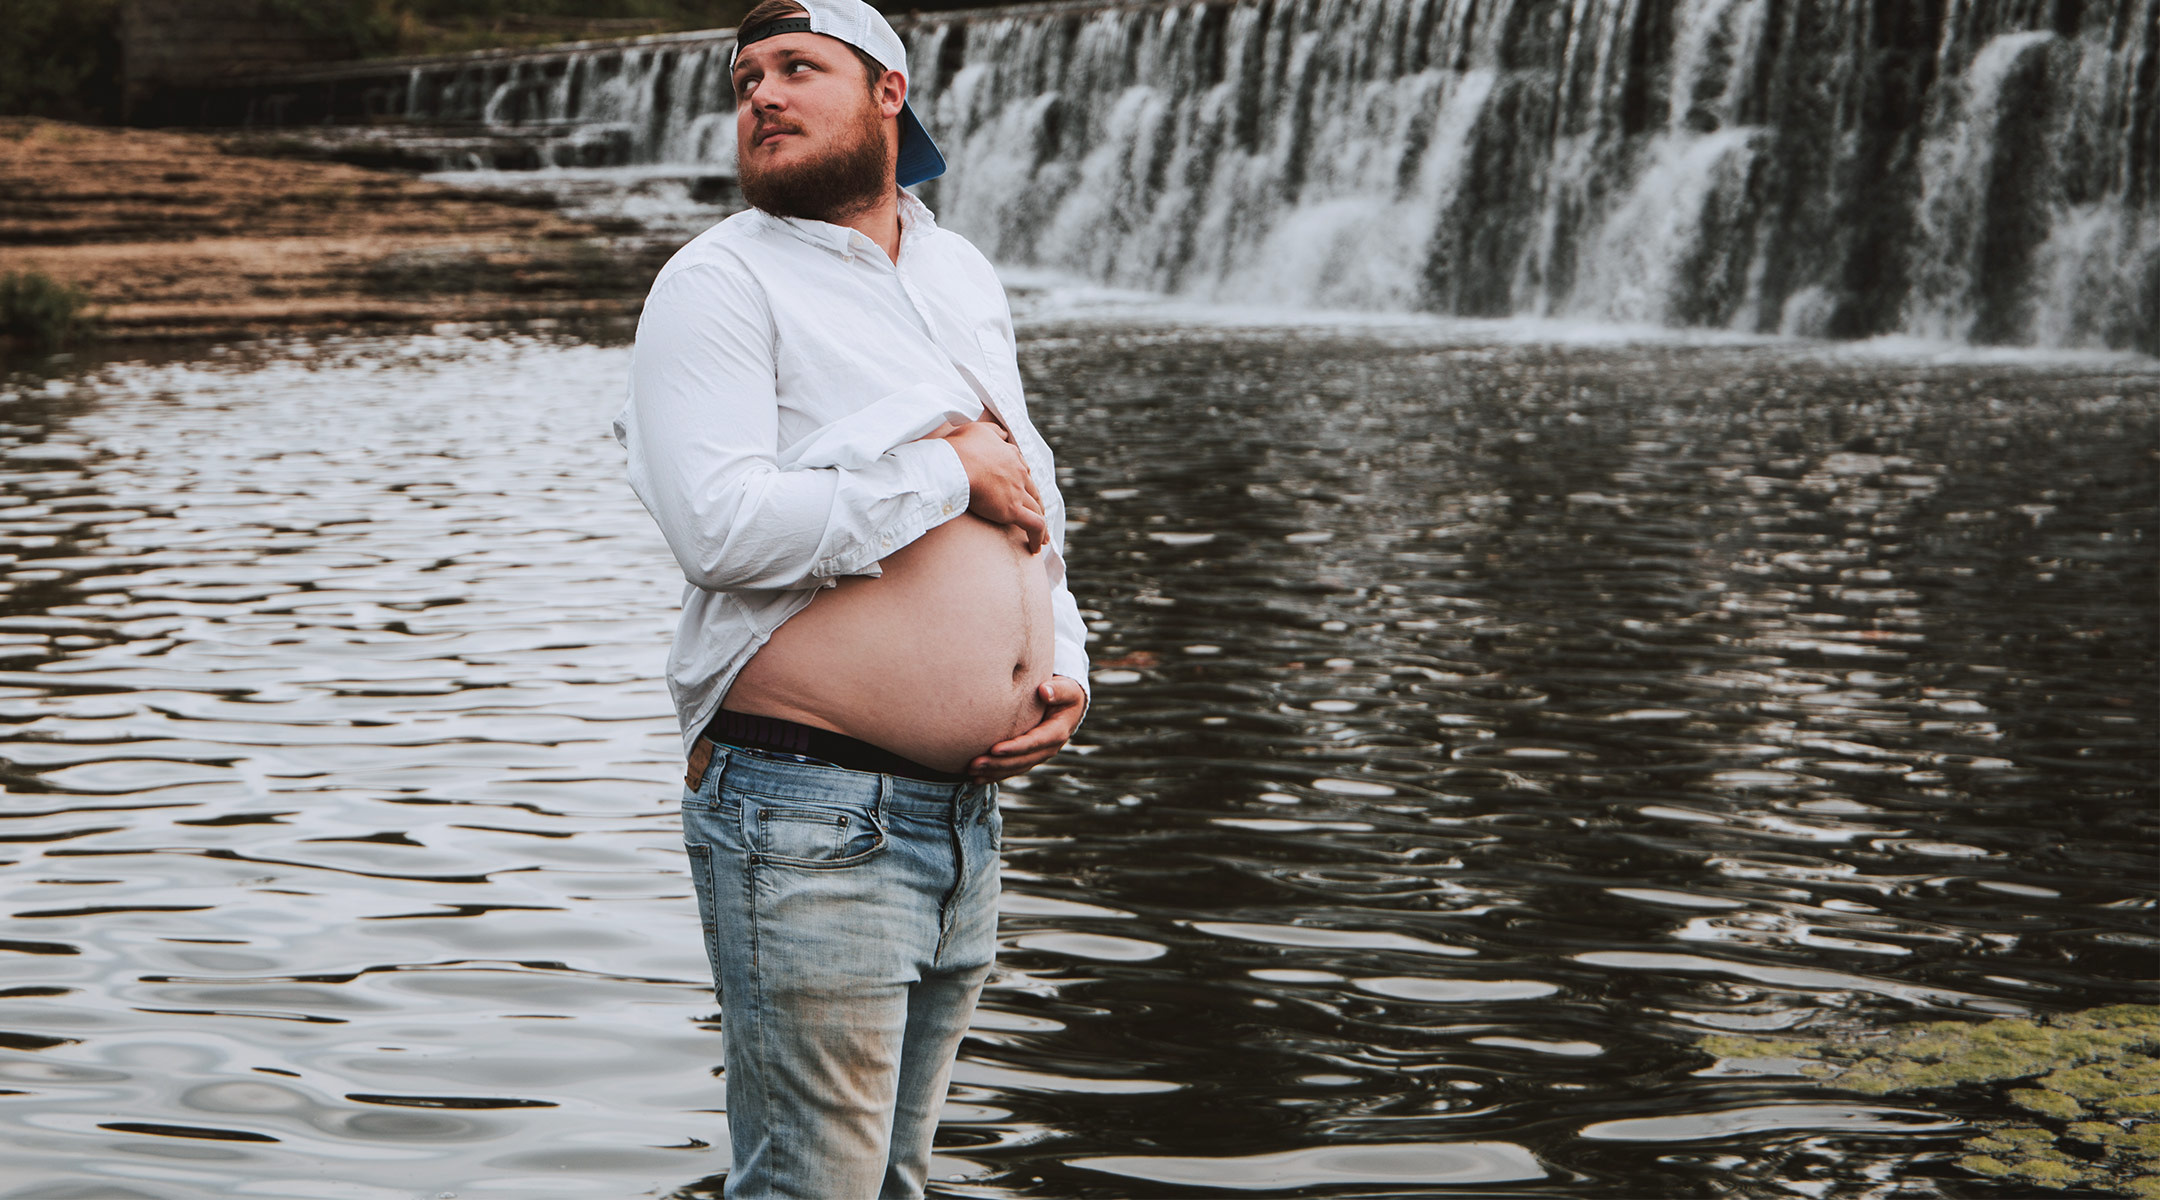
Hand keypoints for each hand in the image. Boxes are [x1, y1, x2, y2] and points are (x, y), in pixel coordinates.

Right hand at [939, 419, 1045, 553]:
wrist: (956, 464)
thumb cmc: (961, 448)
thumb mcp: (979, 430)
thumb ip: (993, 431)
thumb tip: (1004, 434)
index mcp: (1011, 455)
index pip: (1023, 470)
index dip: (1024, 482)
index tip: (1023, 490)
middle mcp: (1019, 472)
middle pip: (1033, 490)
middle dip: (1037, 503)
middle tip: (1038, 513)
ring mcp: (1017, 491)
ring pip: (1036, 508)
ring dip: (1041, 522)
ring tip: (1041, 536)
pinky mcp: (1013, 509)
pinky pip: (1034, 525)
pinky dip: (1038, 536)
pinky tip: (1036, 546)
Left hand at [968, 675, 1086, 781]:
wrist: (1068, 706)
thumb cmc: (1065, 694)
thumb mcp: (1067, 690)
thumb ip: (1058, 690)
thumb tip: (1044, 691)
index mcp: (1057, 733)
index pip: (1034, 742)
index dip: (1015, 748)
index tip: (994, 749)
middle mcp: (1048, 749)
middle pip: (1021, 760)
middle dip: (997, 764)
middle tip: (974, 764)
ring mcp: (1038, 755)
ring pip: (1014, 768)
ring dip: (993, 771)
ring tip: (971, 771)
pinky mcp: (1029, 757)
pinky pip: (1011, 769)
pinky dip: (994, 774)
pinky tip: (977, 778)